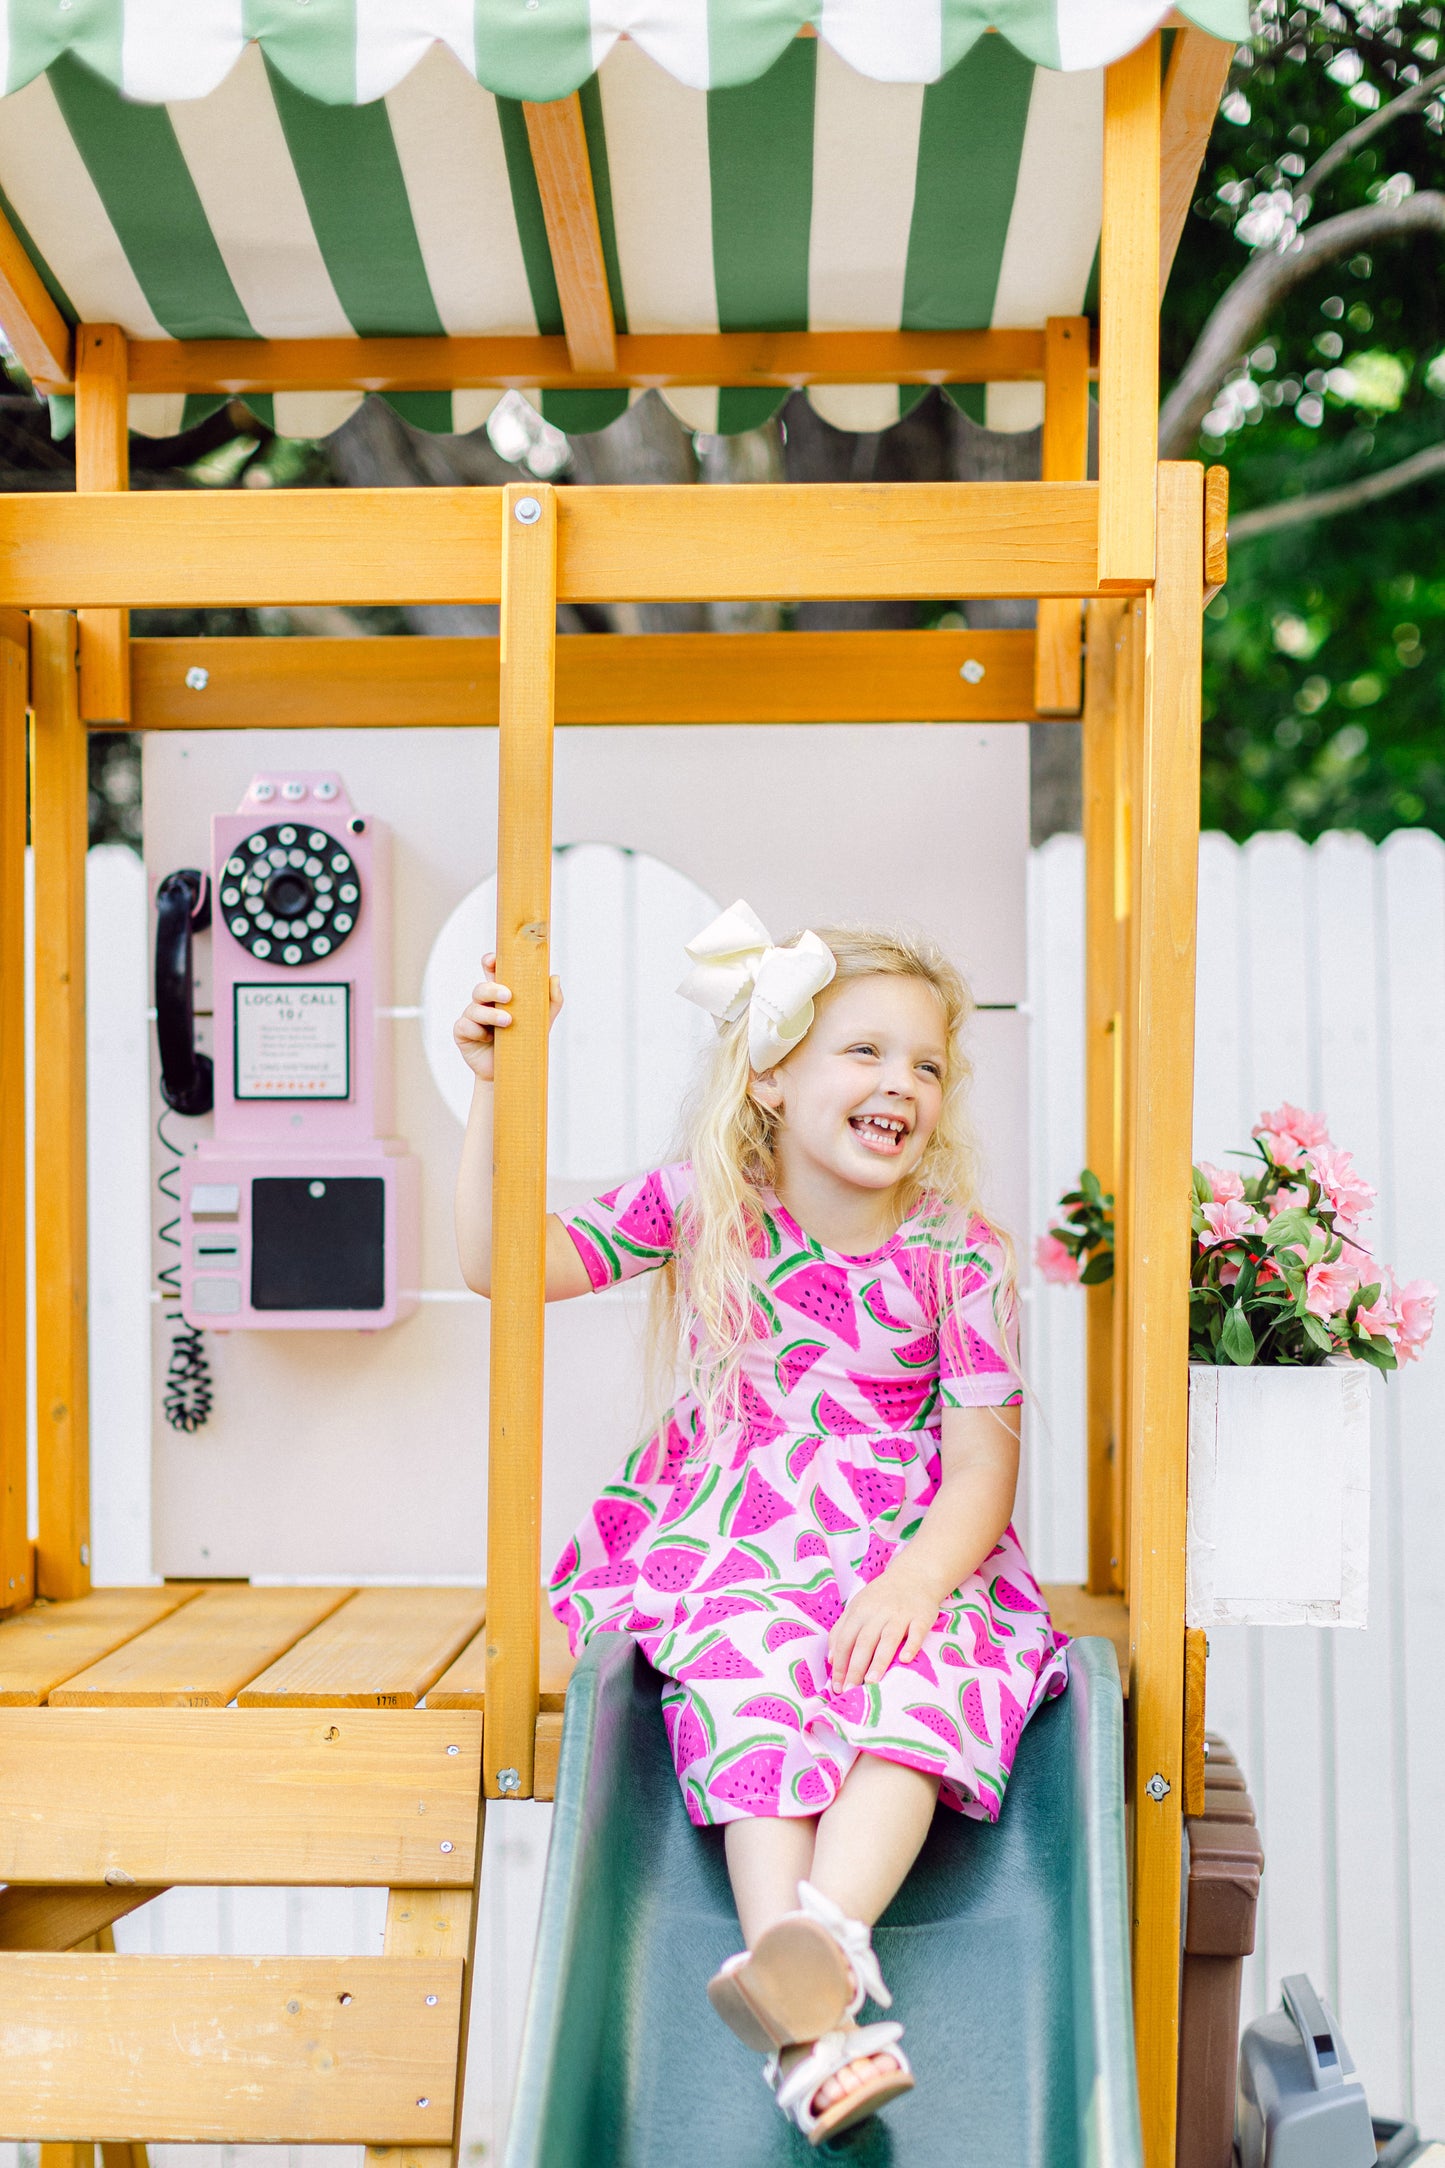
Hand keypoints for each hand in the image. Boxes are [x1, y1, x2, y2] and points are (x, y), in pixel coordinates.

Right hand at [453, 952, 562, 1080]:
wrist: (512, 1074)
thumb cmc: (524, 1043)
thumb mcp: (541, 1022)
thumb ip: (551, 1001)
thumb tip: (554, 978)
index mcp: (500, 995)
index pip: (491, 972)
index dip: (490, 962)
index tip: (494, 960)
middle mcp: (484, 1003)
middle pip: (481, 988)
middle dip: (493, 989)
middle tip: (509, 996)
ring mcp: (471, 1017)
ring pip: (474, 1008)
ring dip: (490, 1014)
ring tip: (508, 1021)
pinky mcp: (463, 1033)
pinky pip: (465, 1026)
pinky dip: (476, 1031)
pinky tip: (488, 1038)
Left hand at [827, 1560, 943, 1689]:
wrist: (914, 1575)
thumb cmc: (881, 1597)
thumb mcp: (857, 1606)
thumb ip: (842, 1630)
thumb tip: (831, 1659)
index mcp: (859, 1611)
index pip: (845, 1639)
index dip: (839, 1663)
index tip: (837, 1686)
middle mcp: (878, 1612)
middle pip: (864, 1642)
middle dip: (855, 1667)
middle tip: (850, 1690)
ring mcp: (900, 1614)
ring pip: (887, 1639)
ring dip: (879, 1660)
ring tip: (871, 1682)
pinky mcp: (921, 1617)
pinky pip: (916, 1633)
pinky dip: (911, 1645)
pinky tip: (905, 1660)